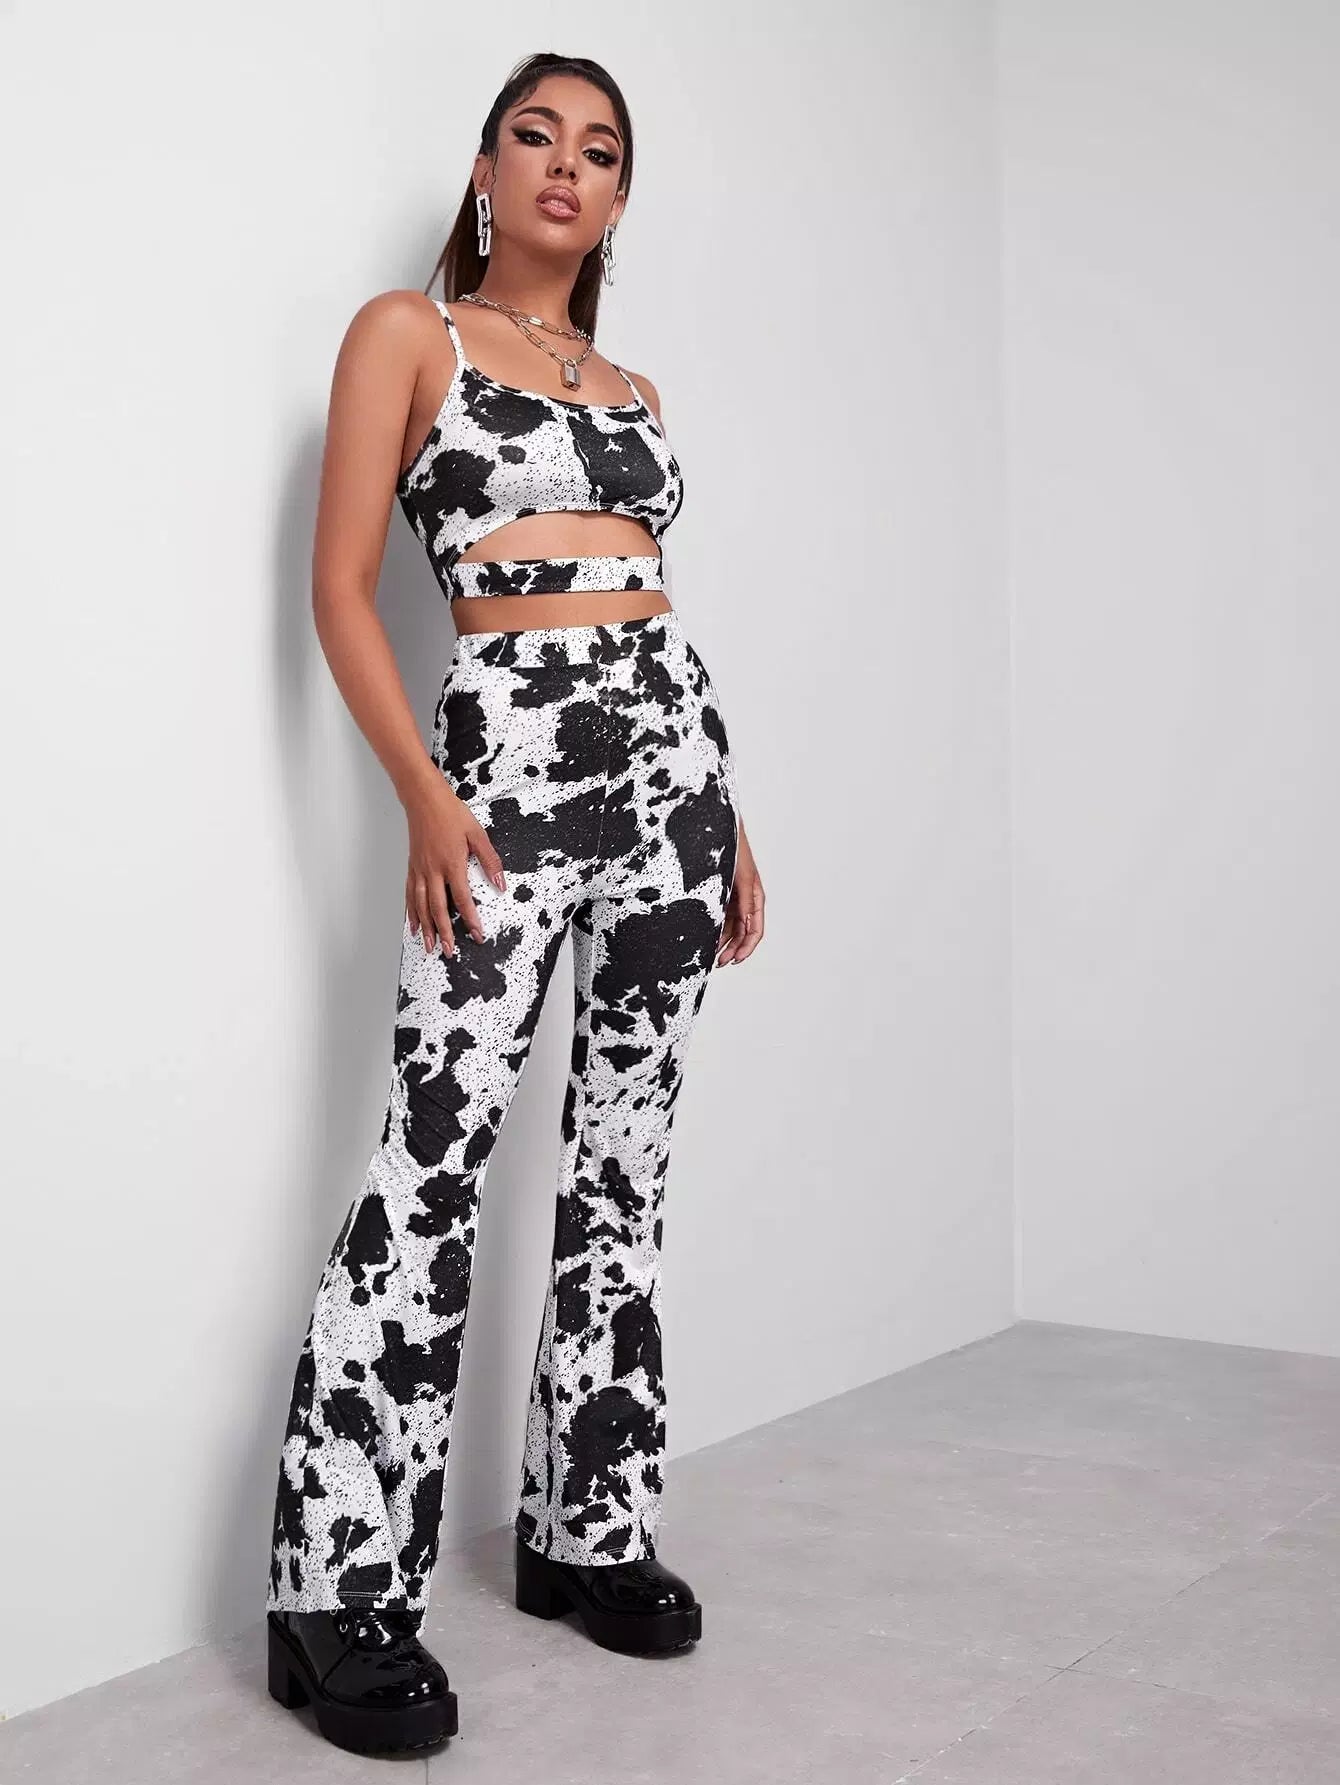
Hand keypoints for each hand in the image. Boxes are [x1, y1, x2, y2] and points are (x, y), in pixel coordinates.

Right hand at [403, 775, 505, 955]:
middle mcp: (433, 870)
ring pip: (421, 906)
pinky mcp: (412, 867)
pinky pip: (410, 895)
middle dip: (444, 932)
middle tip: (449, 951)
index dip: (470, 919)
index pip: (462, 899)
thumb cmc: (450, 813)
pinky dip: (411, 913)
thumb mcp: (477, 834)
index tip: (477, 934)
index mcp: (452, 863)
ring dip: (427, 928)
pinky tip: (414, 926)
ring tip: (430, 946)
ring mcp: (420, 870)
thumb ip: (490, 861)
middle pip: (438, 908)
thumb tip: (501, 884)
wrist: (424, 799)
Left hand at [717, 822, 763, 965]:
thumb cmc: (734, 849)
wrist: (718, 830)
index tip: (734, 960)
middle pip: (742, 933)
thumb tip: (746, 924)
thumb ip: (744, 901)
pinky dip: (715, 930)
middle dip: (732, 950)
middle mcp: (746, 901)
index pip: (755, 930)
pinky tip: (706, 939)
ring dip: (723, 943)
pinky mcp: (721, 895)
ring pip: (730, 928)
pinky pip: (720, 918)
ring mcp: (733, 898)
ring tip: (711, 956)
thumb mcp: (741, 878)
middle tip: (718, 963)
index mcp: (755, 898)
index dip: (746, 948)